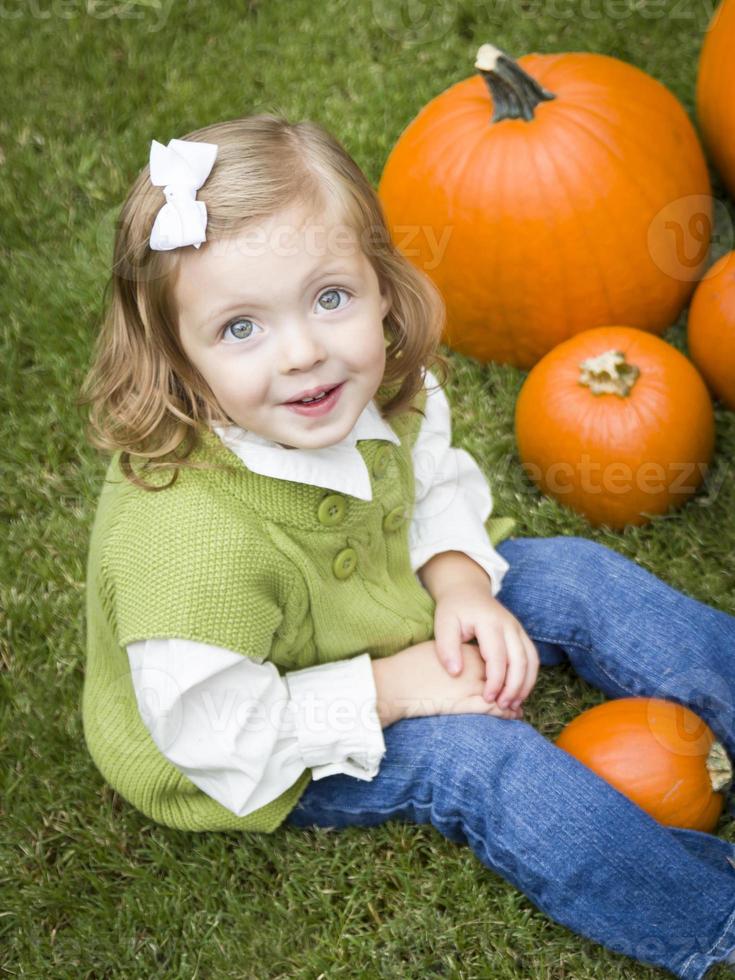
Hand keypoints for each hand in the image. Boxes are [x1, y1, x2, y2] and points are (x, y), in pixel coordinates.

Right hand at [371, 641, 523, 727]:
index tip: (508, 674)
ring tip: (518, 707)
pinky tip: (512, 716)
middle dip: (514, 683)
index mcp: (465, 650)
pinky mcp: (468, 702)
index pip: (494, 657)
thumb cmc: (409, 668)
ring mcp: (472, 684)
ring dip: (513, 699)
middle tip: (519, 693)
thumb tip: (461, 663)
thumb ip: (453, 654)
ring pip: (504, 691)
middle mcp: (473, 665)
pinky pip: (495, 709)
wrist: (397, 684)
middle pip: (503, 673)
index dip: (503, 668)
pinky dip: (506, 713)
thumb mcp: (435, 652)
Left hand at [433, 583, 539, 709]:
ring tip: (513, 705)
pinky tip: (518, 692)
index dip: (496, 681)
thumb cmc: (453, 609)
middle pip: (520, 661)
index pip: (498, 657)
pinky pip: (532, 658)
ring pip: (531, 661)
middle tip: (502, 707)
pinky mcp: (521, 634)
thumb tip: (456, 673)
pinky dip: (528, 677)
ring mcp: (518, 629)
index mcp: (490, 622)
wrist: (467, 590)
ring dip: (525, 685)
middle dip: (514, 687)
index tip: (488, 699)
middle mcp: (509, 625)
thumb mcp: (443, 623)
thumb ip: (446, 647)